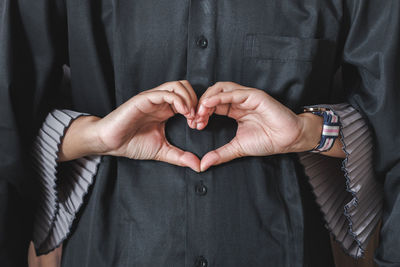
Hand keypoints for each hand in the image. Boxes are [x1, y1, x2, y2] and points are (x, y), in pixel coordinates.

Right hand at [59, 81, 200, 171]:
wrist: (110, 143)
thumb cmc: (132, 143)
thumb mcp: (162, 151)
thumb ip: (181, 157)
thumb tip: (198, 166)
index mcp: (166, 110)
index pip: (189, 98)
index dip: (198, 109)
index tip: (199, 126)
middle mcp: (160, 101)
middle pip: (186, 87)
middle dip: (196, 101)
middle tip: (196, 119)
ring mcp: (152, 98)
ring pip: (178, 85)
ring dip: (189, 99)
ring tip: (190, 115)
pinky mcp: (144, 99)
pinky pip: (165, 92)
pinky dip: (178, 100)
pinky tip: (182, 112)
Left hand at [194, 82, 322, 170]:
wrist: (288, 140)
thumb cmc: (267, 140)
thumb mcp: (237, 148)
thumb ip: (220, 154)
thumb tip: (203, 165)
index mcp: (234, 110)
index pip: (212, 105)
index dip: (201, 113)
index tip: (195, 125)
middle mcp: (239, 101)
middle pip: (213, 94)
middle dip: (201, 105)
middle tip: (195, 119)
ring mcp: (246, 97)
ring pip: (221, 88)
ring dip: (207, 99)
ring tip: (200, 112)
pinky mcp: (255, 96)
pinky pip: (234, 92)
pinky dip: (219, 97)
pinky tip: (209, 104)